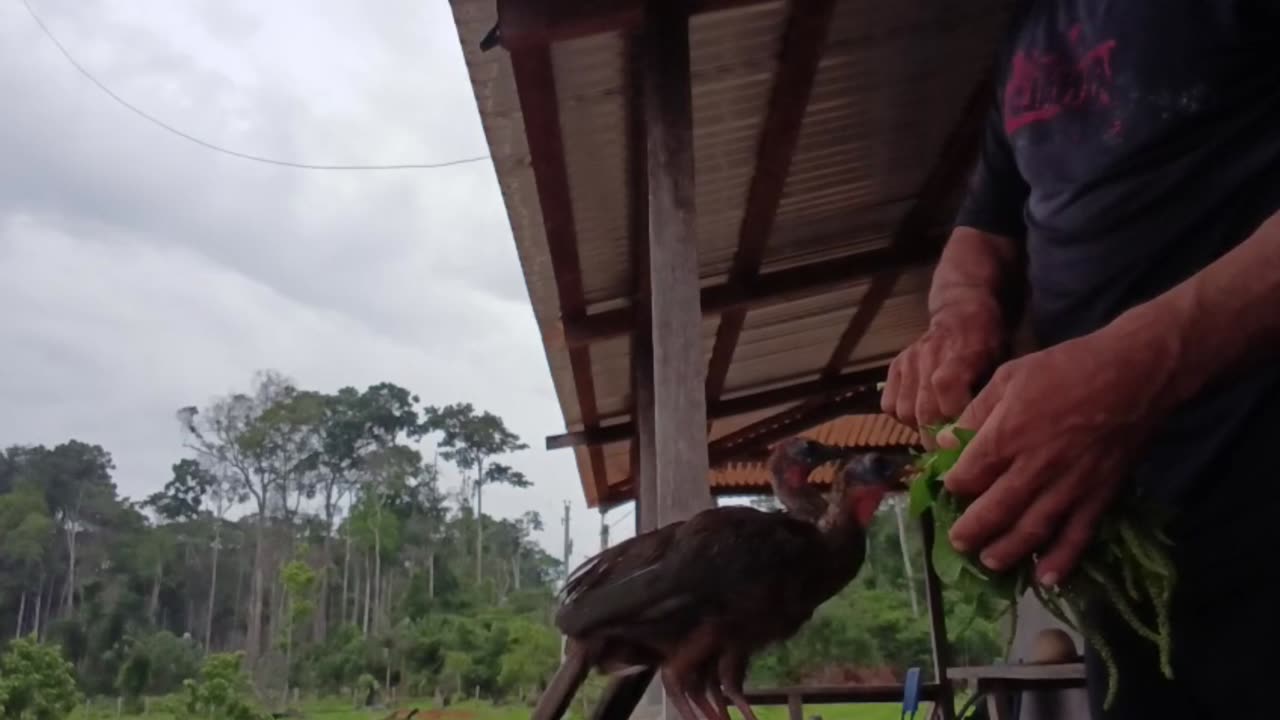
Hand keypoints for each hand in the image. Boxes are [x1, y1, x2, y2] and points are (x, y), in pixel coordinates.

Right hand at [882, 298, 1006, 442]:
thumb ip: (986, 395)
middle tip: (948, 452)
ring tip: (933, 431)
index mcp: (961, 352)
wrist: (961, 313)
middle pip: (923, 409)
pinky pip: (888, 404)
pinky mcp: (894, 366)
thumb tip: (978, 436)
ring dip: (918, 428)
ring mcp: (908, 361)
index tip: (964, 439)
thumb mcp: (998, 363)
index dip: (953, 418)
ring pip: (904, 411)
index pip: (945, 387)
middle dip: (936, 437)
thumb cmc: (986, 343)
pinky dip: (900, 416)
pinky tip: (917, 416)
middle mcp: (929, 356)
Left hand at [937, 322, 1174, 585]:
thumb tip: (947, 439)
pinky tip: (1044, 580)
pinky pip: (1078, 535)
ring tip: (989, 561)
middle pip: (994, 511)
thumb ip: (976, 412)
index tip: (951, 488)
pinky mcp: (1100, 495)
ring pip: (1031, 530)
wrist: (1135, 374)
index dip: (954, 486)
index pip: (968, 476)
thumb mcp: (1009, 376)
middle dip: (971, 530)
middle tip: (958, 542)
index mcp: (1007, 436)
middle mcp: (1034, 468)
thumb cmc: (1067, 368)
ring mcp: (1069, 486)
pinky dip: (1061, 561)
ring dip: (1006, 552)